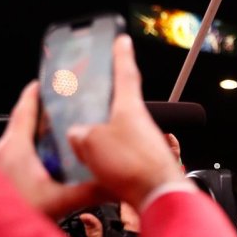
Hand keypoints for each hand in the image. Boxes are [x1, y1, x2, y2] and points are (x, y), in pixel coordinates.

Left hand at [0, 81, 107, 218]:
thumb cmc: (16, 212)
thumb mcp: (60, 200)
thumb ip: (90, 191)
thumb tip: (115, 184)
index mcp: (16, 146)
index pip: (26, 108)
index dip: (37, 92)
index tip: (49, 81)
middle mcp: (7, 152)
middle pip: (26, 122)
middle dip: (46, 113)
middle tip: (66, 106)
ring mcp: (4, 165)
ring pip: (24, 140)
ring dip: (42, 134)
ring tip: (65, 133)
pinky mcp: (5, 178)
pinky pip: (23, 156)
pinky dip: (38, 152)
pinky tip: (55, 163)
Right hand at [67, 35, 189, 209]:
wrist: (158, 196)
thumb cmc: (133, 166)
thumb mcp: (92, 142)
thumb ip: (81, 133)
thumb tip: (78, 135)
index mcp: (130, 108)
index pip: (126, 73)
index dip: (121, 55)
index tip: (122, 40)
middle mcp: (141, 123)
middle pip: (120, 104)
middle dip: (102, 101)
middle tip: (86, 98)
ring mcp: (144, 143)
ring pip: (117, 130)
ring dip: (100, 132)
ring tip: (80, 139)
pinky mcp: (143, 162)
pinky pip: (119, 152)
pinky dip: (105, 154)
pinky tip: (92, 164)